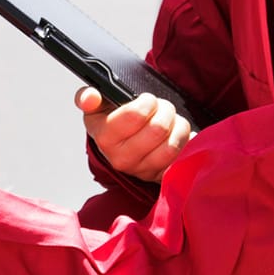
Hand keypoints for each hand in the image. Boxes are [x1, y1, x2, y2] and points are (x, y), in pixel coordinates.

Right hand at [76, 88, 193, 182]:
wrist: (121, 145)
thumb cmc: (113, 119)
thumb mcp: (97, 105)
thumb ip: (88, 97)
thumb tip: (90, 98)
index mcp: (104, 137)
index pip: (135, 116)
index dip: (147, 102)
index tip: (148, 100)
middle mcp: (120, 159)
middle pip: (158, 129)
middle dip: (165, 111)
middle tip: (162, 108)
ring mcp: (141, 171)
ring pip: (172, 144)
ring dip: (178, 126)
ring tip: (172, 120)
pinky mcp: (160, 177)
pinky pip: (182, 160)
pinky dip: (185, 145)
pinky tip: (178, 137)